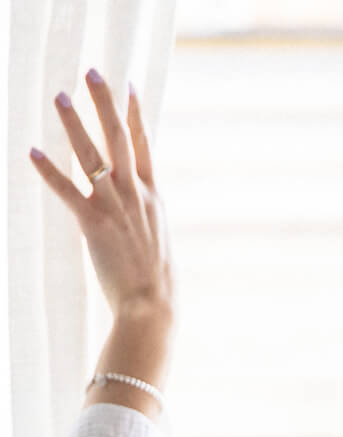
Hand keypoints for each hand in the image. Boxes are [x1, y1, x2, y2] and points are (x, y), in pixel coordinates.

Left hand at [30, 69, 174, 323]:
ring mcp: (115, 208)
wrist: (153, 305)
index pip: (145, 147)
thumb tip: (141, 213)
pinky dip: (48, 171)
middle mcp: (136, 196)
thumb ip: (147, 218)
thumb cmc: (159, 283)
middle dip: (105, 103)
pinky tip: (32, 151)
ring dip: (74, 125)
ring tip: (60, 97)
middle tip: (92, 72)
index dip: (136, 114)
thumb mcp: (159, 242)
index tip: (128, 86)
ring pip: (93, 157)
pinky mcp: (94, 224)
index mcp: (154, 199)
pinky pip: (67, 191)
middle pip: (120, 139)